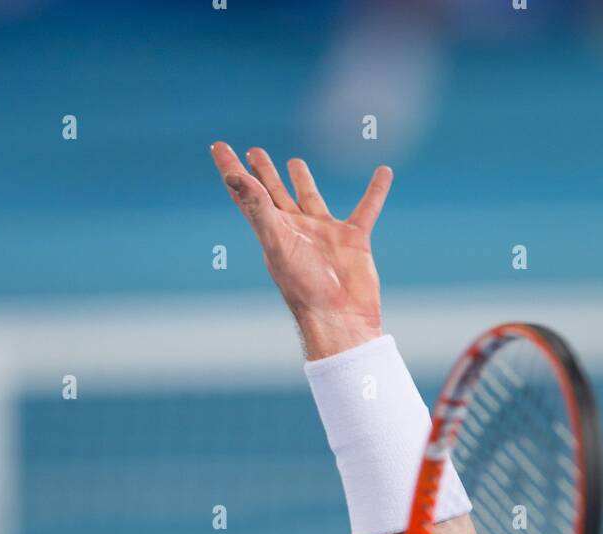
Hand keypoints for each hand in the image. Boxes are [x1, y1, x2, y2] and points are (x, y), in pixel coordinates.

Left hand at [211, 142, 392, 358]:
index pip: (246, 194)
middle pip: (274, 193)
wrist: (341, 318)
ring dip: (303, 181)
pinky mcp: (353, 240)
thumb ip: (257, 207)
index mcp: (273, 231)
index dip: (231, 170)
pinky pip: (366, 208)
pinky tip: (384, 172)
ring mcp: (324, 234)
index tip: (218, 145)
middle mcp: (296, 231)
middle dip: (263, 173)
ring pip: (311, 199)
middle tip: (255, 152)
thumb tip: (233, 176)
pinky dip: (376, 191)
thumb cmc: (305, 286)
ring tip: (295, 162)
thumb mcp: (277, 242)